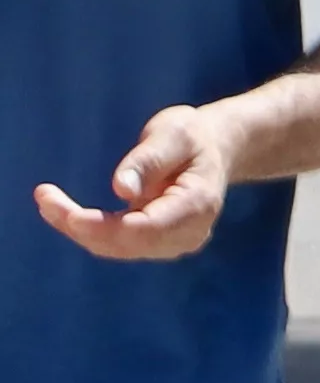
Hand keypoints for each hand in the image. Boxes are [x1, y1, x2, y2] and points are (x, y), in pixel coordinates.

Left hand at [38, 101, 226, 261]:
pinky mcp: (159, 243)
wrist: (214, 150)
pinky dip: (88, 230)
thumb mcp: (173, 134)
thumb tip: (121, 190)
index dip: (102, 226)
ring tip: (47, 199)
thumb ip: (148, 160)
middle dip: (80, 226)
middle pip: (126, 243)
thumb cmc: (193, 135)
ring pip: (117, 248)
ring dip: (78, 229)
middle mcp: (189, 233)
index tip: (64, 211)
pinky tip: (65, 211)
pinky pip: (117, 244)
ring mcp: (174, 243)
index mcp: (197, 206)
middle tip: (43, 195)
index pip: (144, 229)